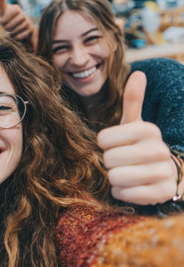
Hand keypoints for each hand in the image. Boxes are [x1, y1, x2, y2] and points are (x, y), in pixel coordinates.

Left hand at [0, 0, 36, 42]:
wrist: (16, 28)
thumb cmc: (6, 18)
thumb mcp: (2, 10)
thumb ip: (1, 0)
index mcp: (16, 8)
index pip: (12, 12)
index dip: (5, 19)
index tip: (1, 22)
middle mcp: (23, 14)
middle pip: (14, 22)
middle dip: (7, 27)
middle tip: (5, 28)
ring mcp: (27, 21)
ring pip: (19, 28)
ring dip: (12, 32)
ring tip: (10, 32)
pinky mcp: (30, 29)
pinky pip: (23, 34)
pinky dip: (17, 36)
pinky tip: (15, 35)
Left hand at [98, 71, 176, 204]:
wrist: (162, 173)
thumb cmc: (139, 146)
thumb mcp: (134, 124)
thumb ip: (133, 100)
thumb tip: (138, 73)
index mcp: (148, 130)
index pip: (104, 139)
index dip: (103, 145)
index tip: (113, 145)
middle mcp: (159, 149)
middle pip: (109, 159)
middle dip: (109, 163)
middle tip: (120, 161)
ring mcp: (163, 172)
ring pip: (116, 177)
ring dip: (114, 178)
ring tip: (124, 173)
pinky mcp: (161, 193)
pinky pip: (125, 194)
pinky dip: (121, 192)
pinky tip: (129, 187)